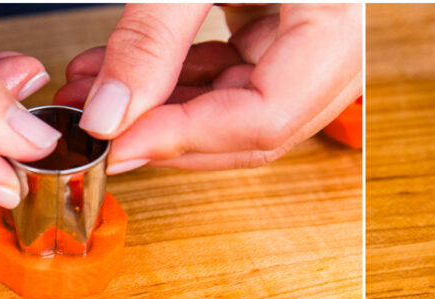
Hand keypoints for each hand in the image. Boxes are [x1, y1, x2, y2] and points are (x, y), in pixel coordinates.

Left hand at [54, 4, 362, 171]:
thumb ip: (153, 36)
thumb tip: (111, 114)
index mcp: (338, 21)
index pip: (267, 115)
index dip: (187, 139)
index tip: (116, 144)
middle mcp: (341, 36)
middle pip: (261, 125)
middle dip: (173, 135)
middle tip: (101, 136)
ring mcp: (317, 31)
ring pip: (245, 103)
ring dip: (167, 109)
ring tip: (93, 99)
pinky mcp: (289, 19)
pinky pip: (240, 70)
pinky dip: (181, 78)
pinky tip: (122, 75)